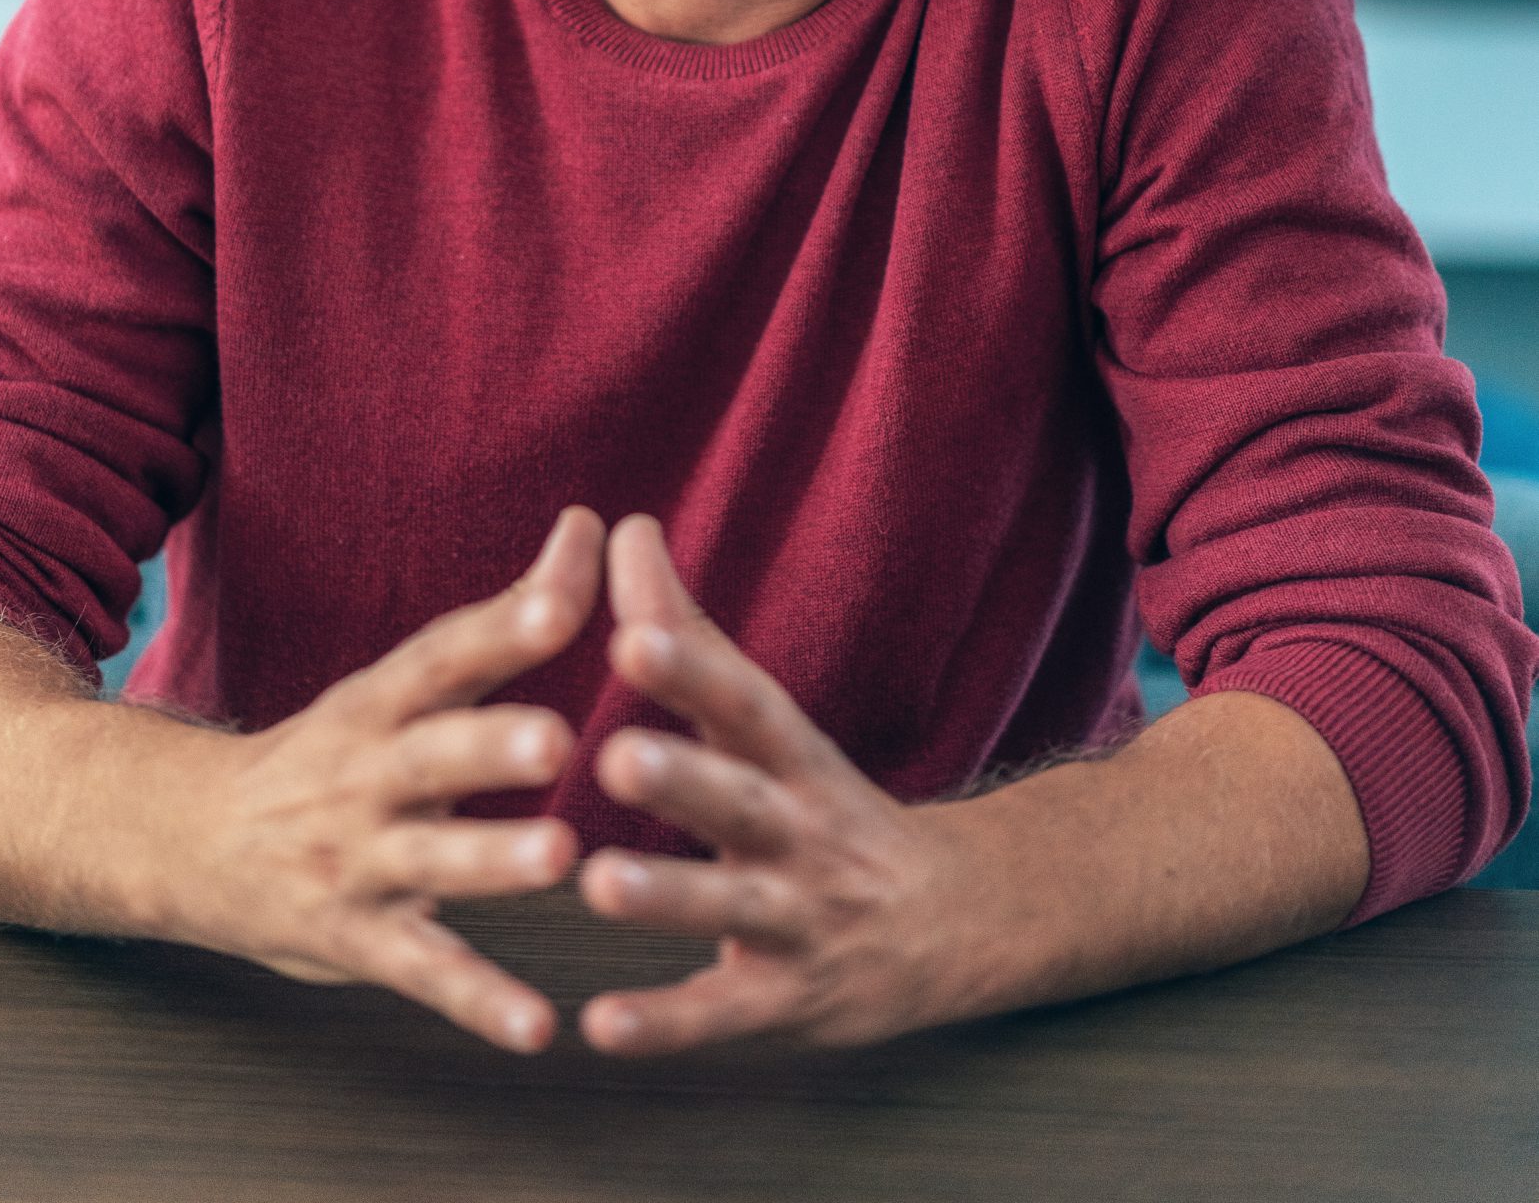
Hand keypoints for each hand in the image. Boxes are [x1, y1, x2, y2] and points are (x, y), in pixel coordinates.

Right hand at [192, 507, 604, 1050]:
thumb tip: (591, 523)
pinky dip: (477, 1001)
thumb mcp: (399, 683)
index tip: (570, 590)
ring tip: (559, 859)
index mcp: (381, 703)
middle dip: (490, 745)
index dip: (504, 624)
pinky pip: (422, 971)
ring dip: (492, 861)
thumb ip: (503, 619)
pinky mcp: (354, 940)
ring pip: (429, 861)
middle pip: (430, 751)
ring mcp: (355, 861)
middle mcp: (365, 775)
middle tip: (558, 739)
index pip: (444, 652)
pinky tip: (536, 1027)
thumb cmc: (332, 751)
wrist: (187, 841)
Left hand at [576, 515, 980, 1054]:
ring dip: (669, 899)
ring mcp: (800, 919)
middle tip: (613, 754)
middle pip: (743, 801)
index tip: (629, 633)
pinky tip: (599, 1026)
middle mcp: (802, 832)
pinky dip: (666, 1024)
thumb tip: (621, 528)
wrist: (957, 921)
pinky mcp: (786, 1001)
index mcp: (793, 756)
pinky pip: (724, 1014)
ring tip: (597, 885)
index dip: (692, 668)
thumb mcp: (770, 722)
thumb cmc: (825, 804)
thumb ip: (686, 631)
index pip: (745, 701)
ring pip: (734, 907)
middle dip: (683, 779)